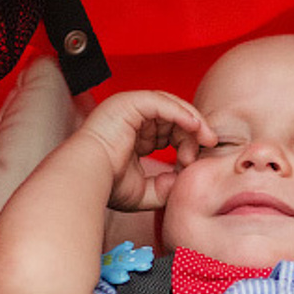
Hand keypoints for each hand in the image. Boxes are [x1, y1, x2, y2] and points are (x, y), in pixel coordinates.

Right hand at [78, 90, 214, 211]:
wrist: (87, 178)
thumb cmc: (107, 184)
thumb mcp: (145, 191)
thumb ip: (164, 187)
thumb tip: (181, 182)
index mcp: (133, 135)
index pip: (167, 131)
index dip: (185, 143)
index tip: (193, 162)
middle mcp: (131, 118)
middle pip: (172, 117)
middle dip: (192, 132)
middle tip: (206, 147)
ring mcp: (128, 107)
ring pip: (170, 106)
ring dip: (191, 122)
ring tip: (205, 138)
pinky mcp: (129, 102)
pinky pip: (162, 102)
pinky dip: (181, 112)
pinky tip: (195, 126)